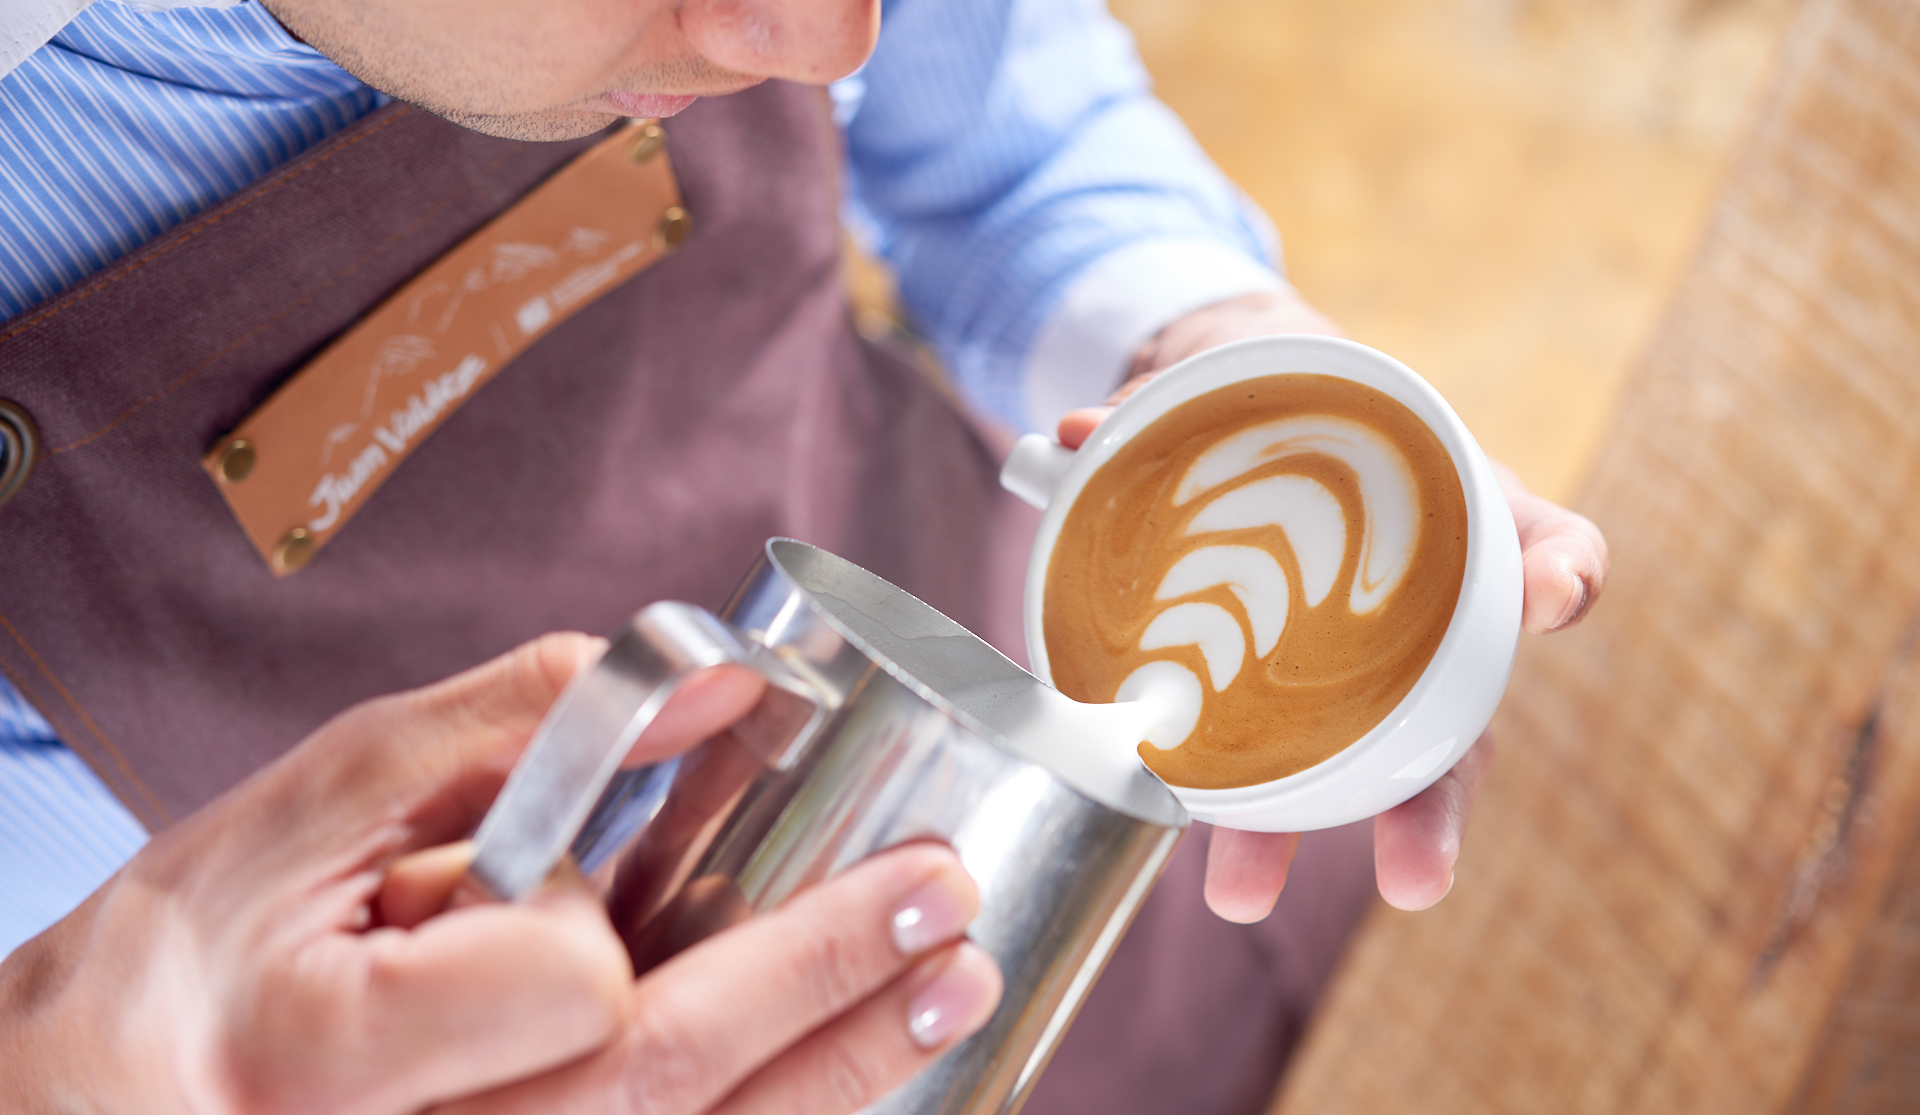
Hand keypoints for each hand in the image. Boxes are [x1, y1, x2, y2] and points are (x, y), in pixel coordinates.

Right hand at [0, 635, 1000, 1113]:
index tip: (616, 873)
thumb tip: (720, 682)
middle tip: (940, 903)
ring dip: (838, 1078)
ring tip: (950, 990)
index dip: (609, 929)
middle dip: (829, 989)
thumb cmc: (202, 951)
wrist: (107, 1113)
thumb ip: (520, 727)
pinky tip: (844, 1076)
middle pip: (668, 1089)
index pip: (565, 990)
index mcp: (330, 1047)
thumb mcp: (324, 796)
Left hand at [1055, 289, 1609, 922]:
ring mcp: (1361, 685)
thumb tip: (1068, 434)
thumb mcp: (1260, 403)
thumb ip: (1170, 408)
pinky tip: (1180, 826)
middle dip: (1430, 816)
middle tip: (1417, 881)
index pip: (1544, 549)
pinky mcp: (1285, 715)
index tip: (1552, 598)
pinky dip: (1223, 802)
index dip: (1561, 574)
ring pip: (1353, 778)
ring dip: (1284, 839)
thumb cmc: (1294, 436)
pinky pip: (1265, 767)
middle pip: (1455, 733)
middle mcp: (1428, 629)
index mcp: (1459, 537)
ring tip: (1241, 894)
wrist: (1264, 448)